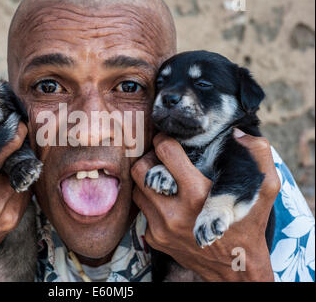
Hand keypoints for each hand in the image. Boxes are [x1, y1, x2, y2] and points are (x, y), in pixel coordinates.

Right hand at [0, 123, 29, 280]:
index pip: (6, 151)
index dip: (15, 134)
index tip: (18, 123)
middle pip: (18, 164)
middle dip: (18, 149)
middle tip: (17, 136)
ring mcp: (7, 212)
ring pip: (22, 180)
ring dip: (17, 169)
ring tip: (9, 160)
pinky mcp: (12, 222)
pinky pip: (22, 197)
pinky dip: (16, 186)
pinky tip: (5, 181)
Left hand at [131, 130, 279, 280]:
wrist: (236, 267)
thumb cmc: (249, 224)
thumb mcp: (264, 188)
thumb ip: (257, 155)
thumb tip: (236, 133)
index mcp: (198, 194)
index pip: (165, 152)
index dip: (165, 140)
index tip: (168, 140)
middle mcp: (174, 211)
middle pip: (140, 169)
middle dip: (149, 158)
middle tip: (161, 159)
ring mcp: (161, 227)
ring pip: (137, 189)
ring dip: (148, 180)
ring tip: (163, 179)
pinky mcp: (154, 238)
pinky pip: (142, 210)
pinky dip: (151, 202)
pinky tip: (167, 202)